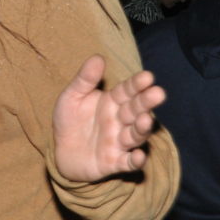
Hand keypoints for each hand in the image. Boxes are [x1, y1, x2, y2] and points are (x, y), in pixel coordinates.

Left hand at [52, 55, 165, 181]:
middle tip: (158, 93)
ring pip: (135, 135)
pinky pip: (127, 162)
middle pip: (135, 110)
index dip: (137, 84)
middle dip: (146, 102)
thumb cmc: (69, 120)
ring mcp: (118, 142)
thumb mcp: (72, 96)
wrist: (61, 152)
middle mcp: (119, 121)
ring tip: (146, 120)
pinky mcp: (114, 162)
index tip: (147, 77)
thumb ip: (85, 79)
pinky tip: (139, 156)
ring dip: (142, 128)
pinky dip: (135, 160)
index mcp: (111, 102)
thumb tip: (98, 57)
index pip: (127, 91)